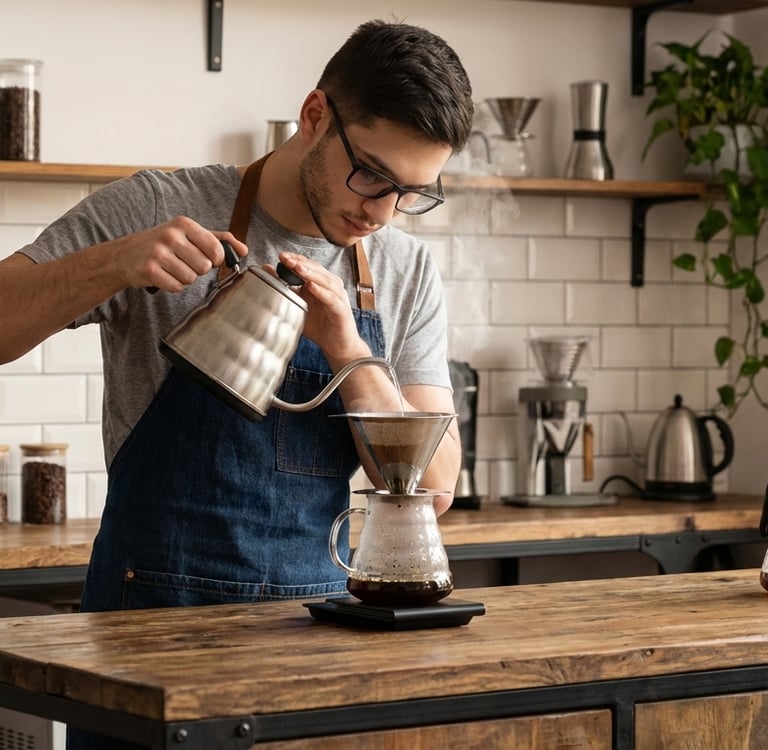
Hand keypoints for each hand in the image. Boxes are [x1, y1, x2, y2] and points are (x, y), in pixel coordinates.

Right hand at [118, 217, 248, 291]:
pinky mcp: (149, 270)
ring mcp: (158, 252)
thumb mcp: (190, 234)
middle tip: (182, 262)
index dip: (213, 259)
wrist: (125, 255)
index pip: (216, 249)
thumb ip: (219, 239)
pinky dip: (172, 285)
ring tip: (171, 268)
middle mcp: (171, 235)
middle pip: (204, 267)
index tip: (203, 257)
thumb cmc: (164, 244)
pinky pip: (176, 287)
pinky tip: (163, 275)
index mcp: (184, 224)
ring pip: (191, 279)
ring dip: (184, 278)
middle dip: (197, 269)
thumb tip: (244, 250)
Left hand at [269, 251, 367, 363]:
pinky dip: (322, 291)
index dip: (296, 259)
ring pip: (325, 280)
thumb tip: (268, 272)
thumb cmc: (319, 326)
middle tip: (286, 259)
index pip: (308, 265)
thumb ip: (284, 291)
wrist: (338, 345)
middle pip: (316, 269)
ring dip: (310, 273)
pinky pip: (331, 298)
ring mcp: (338, 297)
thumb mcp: (297, 307)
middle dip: (300, 263)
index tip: (281, 256)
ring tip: (297, 268)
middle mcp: (330, 287)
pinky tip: (311, 287)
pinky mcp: (341, 310)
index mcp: (320, 284)